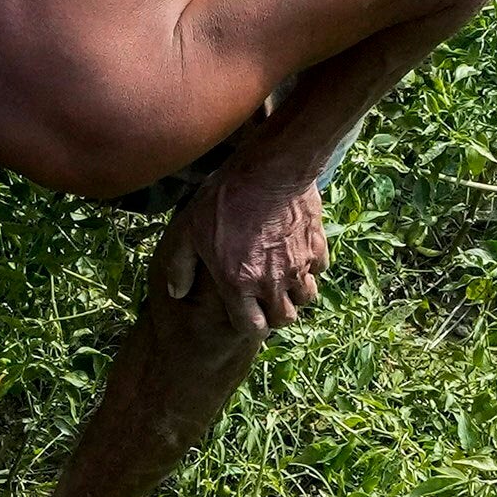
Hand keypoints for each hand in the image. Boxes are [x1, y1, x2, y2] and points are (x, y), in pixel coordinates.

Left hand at [161, 163, 331, 333]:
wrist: (270, 168)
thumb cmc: (225, 198)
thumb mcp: (188, 229)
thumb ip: (180, 265)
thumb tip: (177, 292)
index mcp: (238, 284)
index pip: (253, 328)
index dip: (250, 324)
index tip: (247, 313)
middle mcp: (271, 282)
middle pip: (284, 319)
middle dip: (275, 313)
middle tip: (266, 298)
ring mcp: (299, 266)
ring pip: (306, 297)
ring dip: (296, 292)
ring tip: (284, 277)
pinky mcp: (317, 246)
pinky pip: (319, 269)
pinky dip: (310, 266)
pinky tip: (297, 252)